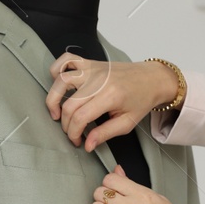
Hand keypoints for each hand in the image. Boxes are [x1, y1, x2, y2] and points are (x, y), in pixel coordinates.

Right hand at [47, 54, 178, 152]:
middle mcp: (99, 80)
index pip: (81, 117)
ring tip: (57, 112)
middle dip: (65, 123)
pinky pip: (66, 59)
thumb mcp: (127, 123)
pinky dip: (57, 69)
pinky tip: (58, 84)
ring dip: (53, 98)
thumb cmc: (140, 100)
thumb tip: (87, 145)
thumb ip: (105, 134)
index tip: (77, 141)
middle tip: (71, 132)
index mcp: (110, 96)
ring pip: (61, 79)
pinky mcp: (90, 63)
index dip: (74, 133)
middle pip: (69, 103)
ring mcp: (92, 69)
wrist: (151, 78)